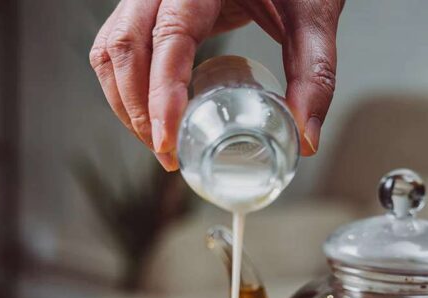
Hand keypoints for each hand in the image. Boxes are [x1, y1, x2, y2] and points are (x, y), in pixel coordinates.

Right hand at [90, 0, 344, 170]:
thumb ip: (315, 75)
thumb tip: (306, 139)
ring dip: (125, 102)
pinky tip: (148, 117)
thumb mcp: (313, 18)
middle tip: (168, 153)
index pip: (168, 36)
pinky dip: (123, 88)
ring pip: (112, 49)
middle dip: (139, 109)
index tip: (168, 139)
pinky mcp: (148, 9)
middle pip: (126, 46)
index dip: (161, 93)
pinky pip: (117, 47)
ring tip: (158, 142)